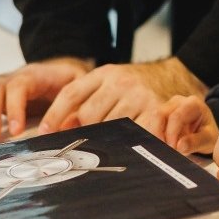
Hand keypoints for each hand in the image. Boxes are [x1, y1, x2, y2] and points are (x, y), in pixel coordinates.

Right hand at [0, 57, 92, 143]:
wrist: (62, 69)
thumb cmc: (71, 80)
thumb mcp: (79, 86)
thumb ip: (74, 102)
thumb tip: (67, 124)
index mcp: (35, 74)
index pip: (19, 86)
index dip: (15, 107)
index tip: (16, 130)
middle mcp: (14, 77)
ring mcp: (3, 85)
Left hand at [40, 57, 207, 131]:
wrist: (174, 75)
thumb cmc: (137, 86)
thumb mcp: (110, 83)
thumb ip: (86, 100)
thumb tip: (61, 127)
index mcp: (105, 73)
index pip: (72, 93)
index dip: (55, 114)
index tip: (45, 132)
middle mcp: (120, 81)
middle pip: (88, 114)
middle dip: (86, 130)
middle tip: (88, 142)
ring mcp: (138, 95)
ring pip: (109, 126)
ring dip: (108, 138)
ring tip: (111, 143)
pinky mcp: (155, 109)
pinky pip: (134, 132)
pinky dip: (130, 142)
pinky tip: (128, 146)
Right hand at [137, 95, 218, 153]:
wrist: (204, 132)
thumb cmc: (207, 134)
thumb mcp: (208, 140)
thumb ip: (195, 142)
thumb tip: (180, 146)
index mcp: (192, 104)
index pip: (176, 116)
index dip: (172, 134)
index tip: (173, 149)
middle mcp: (178, 101)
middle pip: (160, 114)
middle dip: (159, 134)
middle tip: (164, 150)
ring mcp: (167, 106)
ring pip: (152, 118)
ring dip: (155, 135)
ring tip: (163, 149)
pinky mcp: (159, 115)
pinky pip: (150, 123)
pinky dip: (153, 135)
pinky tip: (159, 146)